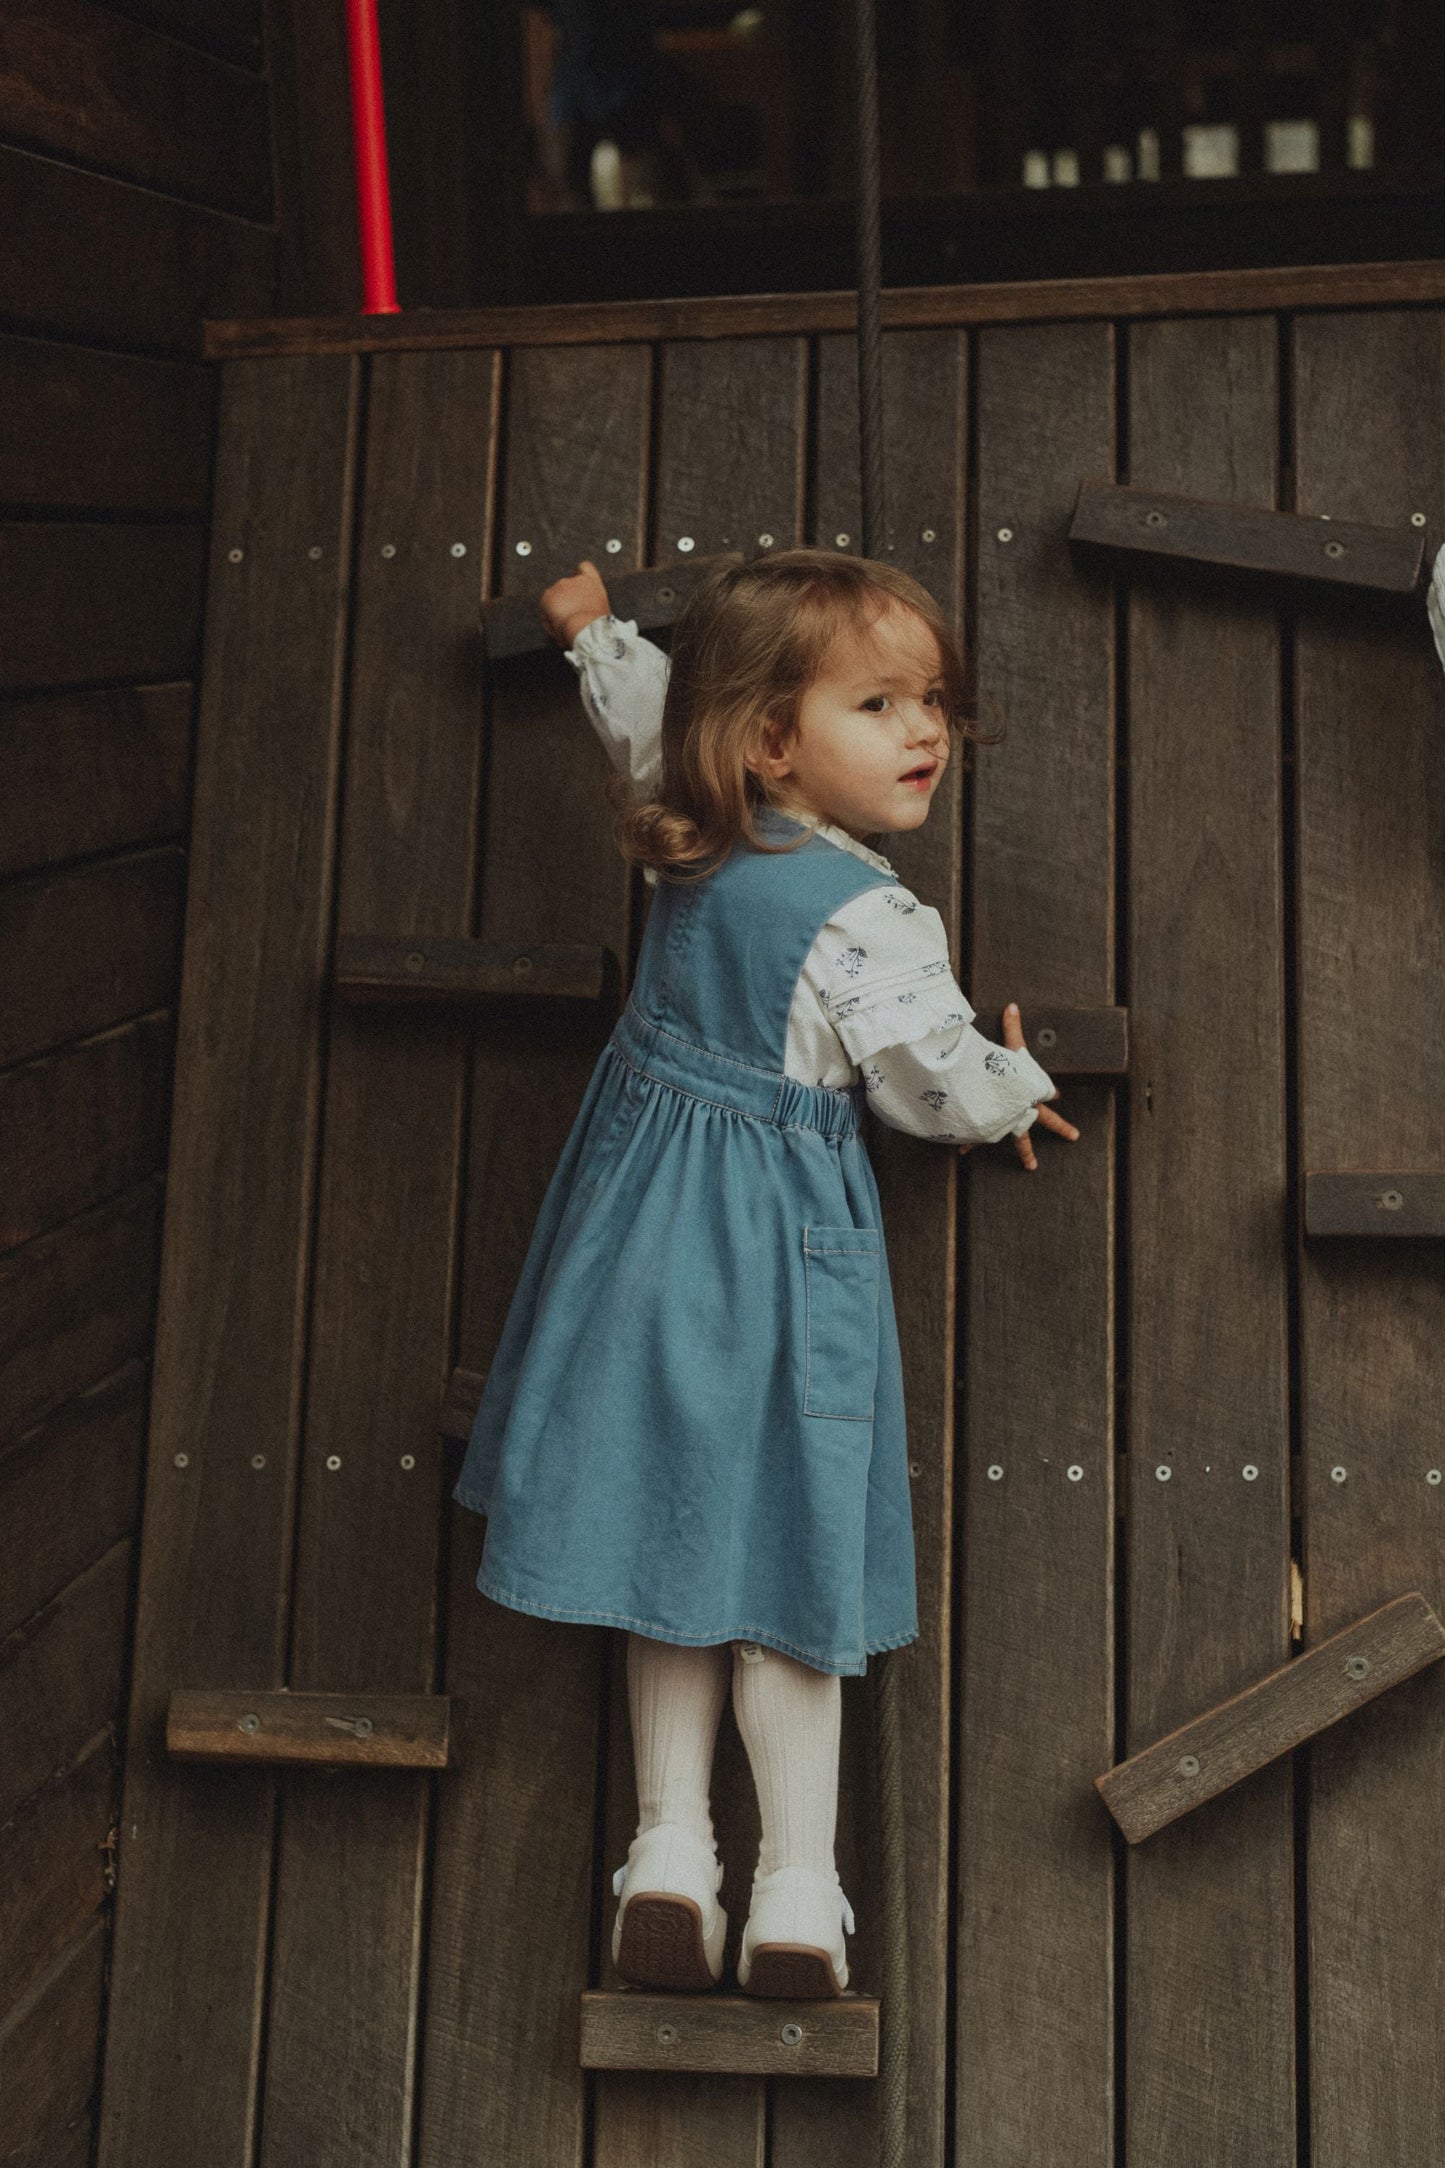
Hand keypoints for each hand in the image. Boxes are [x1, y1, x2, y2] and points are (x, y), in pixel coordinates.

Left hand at [540, 559, 610, 646]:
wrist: (585, 628)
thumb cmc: (596, 625)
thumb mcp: (602, 611)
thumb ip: (592, 603)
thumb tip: (584, 609)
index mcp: (592, 582)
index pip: (585, 567)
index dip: (578, 574)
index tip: (576, 583)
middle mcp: (576, 580)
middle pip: (566, 585)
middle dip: (565, 600)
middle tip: (569, 617)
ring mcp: (560, 585)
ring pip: (555, 598)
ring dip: (557, 609)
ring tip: (564, 625)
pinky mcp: (548, 595)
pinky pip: (545, 607)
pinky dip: (548, 617)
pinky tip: (556, 626)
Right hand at [955, 1002, 1081, 1168]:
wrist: (992, 1097)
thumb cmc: (1006, 1074)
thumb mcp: (1011, 1048)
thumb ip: (1012, 1027)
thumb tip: (1013, 1005)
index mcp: (1033, 1092)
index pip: (1047, 1091)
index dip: (1052, 1093)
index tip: (1058, 1096)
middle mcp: (1026, 1109)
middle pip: (1046, 1121)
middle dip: (1061, 1127)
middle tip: (1074, 1136)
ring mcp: (1012, 1122)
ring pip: (1021, 1140)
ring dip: (1026, 1154)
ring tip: (1031, 1168)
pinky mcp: (993, 1129)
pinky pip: (983, 1138)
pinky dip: (971, 1144)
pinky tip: (963, 1152)